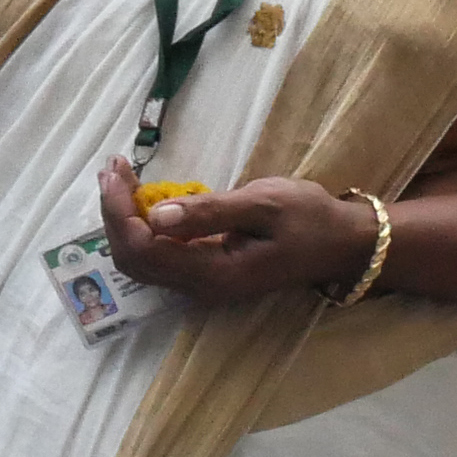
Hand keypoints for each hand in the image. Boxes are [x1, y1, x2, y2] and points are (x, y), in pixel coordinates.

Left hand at [104, 163, 375, 304]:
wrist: (345, 244)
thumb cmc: (312, 219)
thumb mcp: (264, 204)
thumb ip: (210, 211)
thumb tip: (156, 215)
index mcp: (215, 272)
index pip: (144, 248)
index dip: (119, 211)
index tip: (115, 170)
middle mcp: (202, 287)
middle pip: (133, 259)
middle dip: (113, 213)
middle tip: (112, 168)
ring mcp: (203, 284)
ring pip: (142, 260)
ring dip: (123, 220)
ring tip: (118, 178)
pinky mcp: (207, 273)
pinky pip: (160, 256)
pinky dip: (142, 227)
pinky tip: (141, 200)